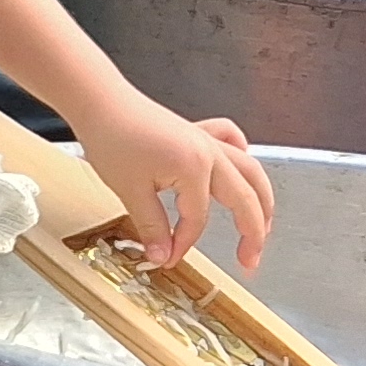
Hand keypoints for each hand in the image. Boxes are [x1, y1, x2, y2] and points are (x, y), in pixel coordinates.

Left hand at [64, 89, 271, 271]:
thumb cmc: (112, 138)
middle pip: (244, 198)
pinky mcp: (198, 132)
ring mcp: (207, 140)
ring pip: (250, 170)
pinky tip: (240, 174)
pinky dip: (243, 158)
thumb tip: (162, 256)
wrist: (101, 103)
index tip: (168, 259)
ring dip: (261, 199)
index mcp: (195, 169)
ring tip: (264, 226)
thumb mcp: (129, 191)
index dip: (184, 243)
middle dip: (252, 233)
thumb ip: (151, 226)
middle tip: (250, 262)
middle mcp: (210, 153)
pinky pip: (232, 142)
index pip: (198, 219)